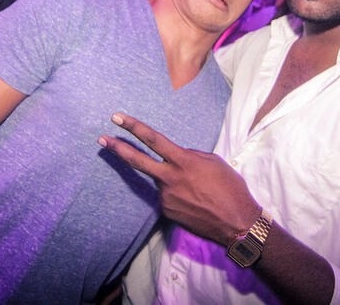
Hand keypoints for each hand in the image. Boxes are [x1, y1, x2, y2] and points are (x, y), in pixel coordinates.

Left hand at [98, 113, 260, 245]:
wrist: (237, 223)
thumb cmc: (230, 188)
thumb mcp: (213, 162)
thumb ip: (190, 156)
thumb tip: (177, 157)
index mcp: (183, 161)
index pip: (153, 139)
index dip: (134, 127)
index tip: (118, 118)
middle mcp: (170, 178)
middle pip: (137, 160)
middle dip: (118, 148)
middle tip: (102, 139)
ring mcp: (166, 197)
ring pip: (160, 180)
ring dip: (171, 179)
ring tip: (197, 189)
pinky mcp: (167, 212)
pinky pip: (167, 196)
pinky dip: (177, 195)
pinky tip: (194, 201)